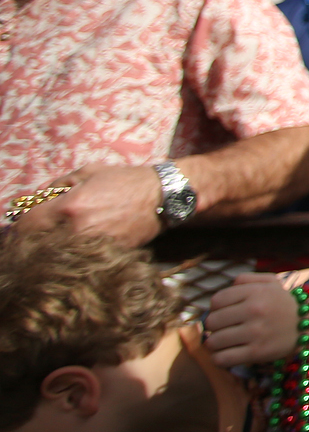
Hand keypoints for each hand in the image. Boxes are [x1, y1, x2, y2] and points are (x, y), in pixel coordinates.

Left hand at [10, 165, 165, 244]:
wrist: (163, 198)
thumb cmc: (125, 181)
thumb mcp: (88, 173)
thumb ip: (56, 185)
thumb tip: (31, 200)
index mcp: (69, 206)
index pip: (27, 224)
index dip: (22, 223)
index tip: (26, 222)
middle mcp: (77, 230)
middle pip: (39, 243)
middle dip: (39, 235)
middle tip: (48, 228)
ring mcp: (91, 246)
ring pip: (58, 253)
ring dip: (57, 245)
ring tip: (69, 234)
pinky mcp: (105, 256)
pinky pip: (79, 258)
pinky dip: (77, 252)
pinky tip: (85, 242)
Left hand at [206, 273, 302, 366]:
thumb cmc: (283, 304)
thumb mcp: (271, 282)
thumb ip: (245, 279)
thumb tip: (221, 294)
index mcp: (255, 292)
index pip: (216, 301)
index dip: (216, 308)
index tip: (223, 313)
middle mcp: (254, 310)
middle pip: (212, 321)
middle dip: (214, 327)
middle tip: (223, 329)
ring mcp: (255, 332)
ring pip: (214, 341)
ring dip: (215, 343)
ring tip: (224, 342)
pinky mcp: (257, 353)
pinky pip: (222, 359)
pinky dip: (219, 359)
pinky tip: (227, 354)